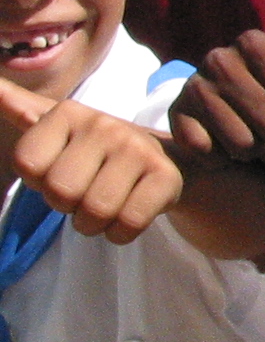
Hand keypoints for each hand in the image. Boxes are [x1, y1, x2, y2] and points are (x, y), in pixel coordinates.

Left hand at [0, 80, 180, 243]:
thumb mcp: (58, 129)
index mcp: (69, 112)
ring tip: (106, 204)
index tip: (61, 170)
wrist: (162, 159)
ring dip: (94, 223)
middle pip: (60, 191)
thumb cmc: (95, 151)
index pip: (26, 165)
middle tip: (85, 191)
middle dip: (68, 206)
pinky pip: (128, 223)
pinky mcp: (166, 176)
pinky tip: (127, 212)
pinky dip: (121, 232)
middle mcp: (104, 123)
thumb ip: (21, 109)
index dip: (39, 181)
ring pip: (95, 211)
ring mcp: (138, 149)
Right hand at [170, 0, 264, 163]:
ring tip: (257, 137)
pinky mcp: (178, 115)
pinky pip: (202, 144)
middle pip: (258, 109)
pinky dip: (223, 155)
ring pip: (233, 132)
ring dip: (253, 144)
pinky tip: (229, 146)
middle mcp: (218, 58)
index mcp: (252, 42)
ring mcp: (194, 86)